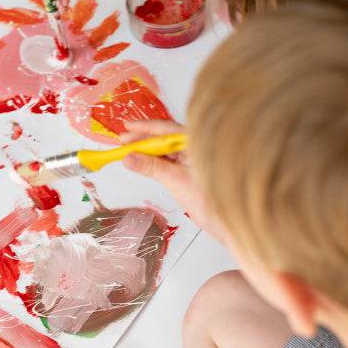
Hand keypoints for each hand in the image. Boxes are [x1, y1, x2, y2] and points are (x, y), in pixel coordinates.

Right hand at [121, 120, 226, 241]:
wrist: (224, 220)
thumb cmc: (209, 199)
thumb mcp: (175, 180)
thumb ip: (150, 167)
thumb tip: (129, 158)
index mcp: (196, 143)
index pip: (167, 129)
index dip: (145, 127)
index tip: (127, 128)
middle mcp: (195, 147)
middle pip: (165, 137)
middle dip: (143, 139)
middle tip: (123, 142)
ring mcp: (193, 158)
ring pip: (166, 149)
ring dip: (147, 151)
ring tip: (129, 152)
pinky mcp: (190, 170)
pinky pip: (170, 160)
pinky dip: (155, 160)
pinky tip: (143, 162)